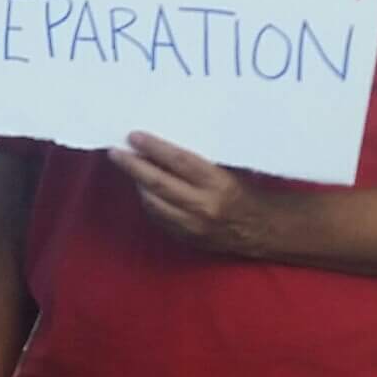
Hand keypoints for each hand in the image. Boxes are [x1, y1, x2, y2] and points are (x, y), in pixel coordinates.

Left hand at [106, 130, 265, 254]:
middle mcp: (203, 206)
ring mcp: (192, 226)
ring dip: (138, 184)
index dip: (153, 148)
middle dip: (133, 166)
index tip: (134, 136)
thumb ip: (198, 163)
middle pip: (158, 183)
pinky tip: (144, 190)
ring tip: (128, 167)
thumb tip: (162, 147)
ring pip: (154, 203)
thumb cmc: (244, 192)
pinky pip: (159, 218)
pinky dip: (149, 202)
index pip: (178, 161)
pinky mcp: (186, 239)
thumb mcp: (227, 171)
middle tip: (116, 152)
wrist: (260, 229)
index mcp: (217, 183)